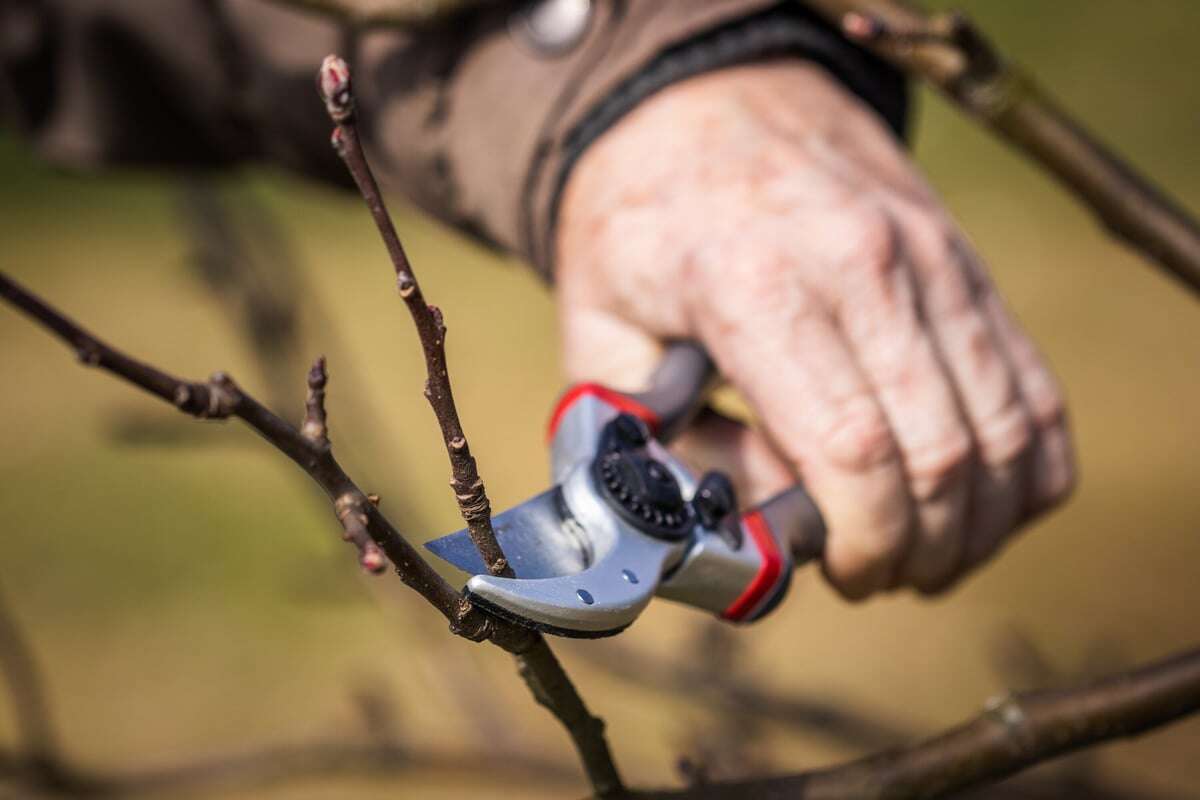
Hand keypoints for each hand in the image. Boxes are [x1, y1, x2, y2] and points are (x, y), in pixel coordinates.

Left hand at [555, 61, 1074, 598]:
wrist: (706, 102)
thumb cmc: (644, 223)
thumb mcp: (600, 334)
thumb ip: (660, 445)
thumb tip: (746, 528)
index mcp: (758, 288)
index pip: (854, 451)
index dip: (866, 542)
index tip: (846, 575)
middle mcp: (866, 266)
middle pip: (945, 454)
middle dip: (922, 548)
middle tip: (878, 575)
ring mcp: (934, 259)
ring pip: (1008, 428)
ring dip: (978, 520)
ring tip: (926, 552)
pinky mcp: (966, 263)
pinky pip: (1034, 384)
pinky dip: (1027, 463)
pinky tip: (980, 500)